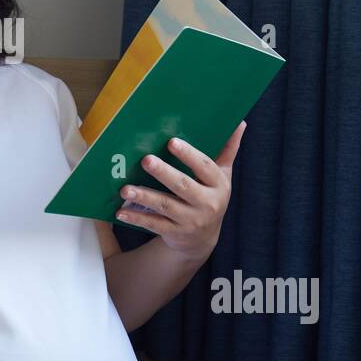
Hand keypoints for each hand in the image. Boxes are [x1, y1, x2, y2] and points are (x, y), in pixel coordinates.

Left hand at [115, 121, 246, 260]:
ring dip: (145, 196)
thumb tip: (240, 123)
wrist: (203, 238)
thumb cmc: (210, 196)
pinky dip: (137, 218)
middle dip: (164, 173)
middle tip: (145, 160)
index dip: (189, 155)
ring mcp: (191, 220)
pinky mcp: (175, 232)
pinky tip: (121, 211)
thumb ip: (228, 150)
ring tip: (125, 188)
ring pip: (166, 206)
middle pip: (184, 186)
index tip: (172, 142)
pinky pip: (154, 225)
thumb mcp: (223, 176)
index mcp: (219, 185)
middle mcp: (207, 203)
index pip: (205, 167)